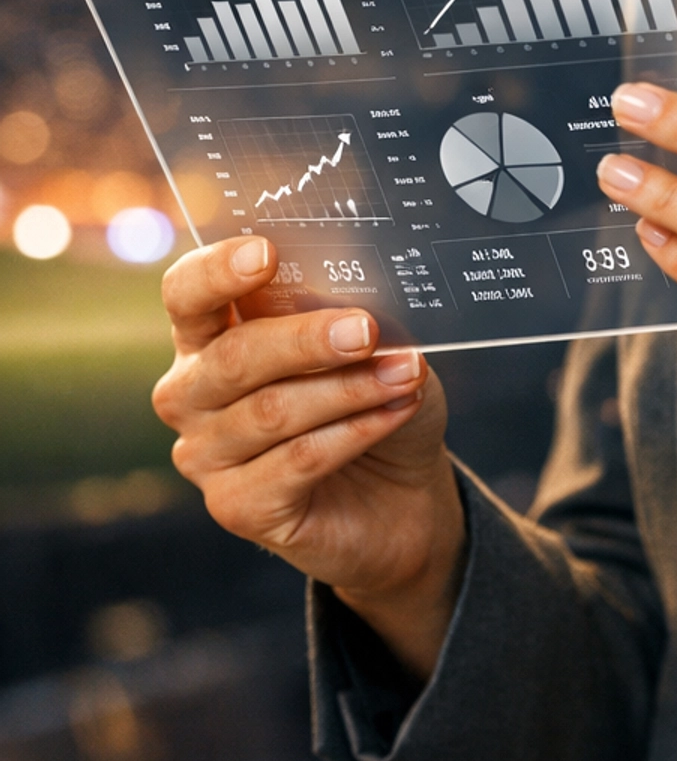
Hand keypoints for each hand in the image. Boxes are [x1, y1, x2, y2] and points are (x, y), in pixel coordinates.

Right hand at [153, 237, 464, 679]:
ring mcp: (206, 456)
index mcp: (209, 335)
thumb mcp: (366, 343)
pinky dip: (355, 431)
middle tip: (367, 329)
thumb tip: (343, 292)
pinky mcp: (237, 507)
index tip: (266, 253)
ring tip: (405, 373)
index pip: (186, 293)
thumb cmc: (373, 397)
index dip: (217, 271)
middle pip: (232, 356)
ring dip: (348, 388)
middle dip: (305, 339)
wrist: (401, 492)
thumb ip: (341, 312)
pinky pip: (297, 461)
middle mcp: (191, 394)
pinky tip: (396, 411)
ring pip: (271, 411)